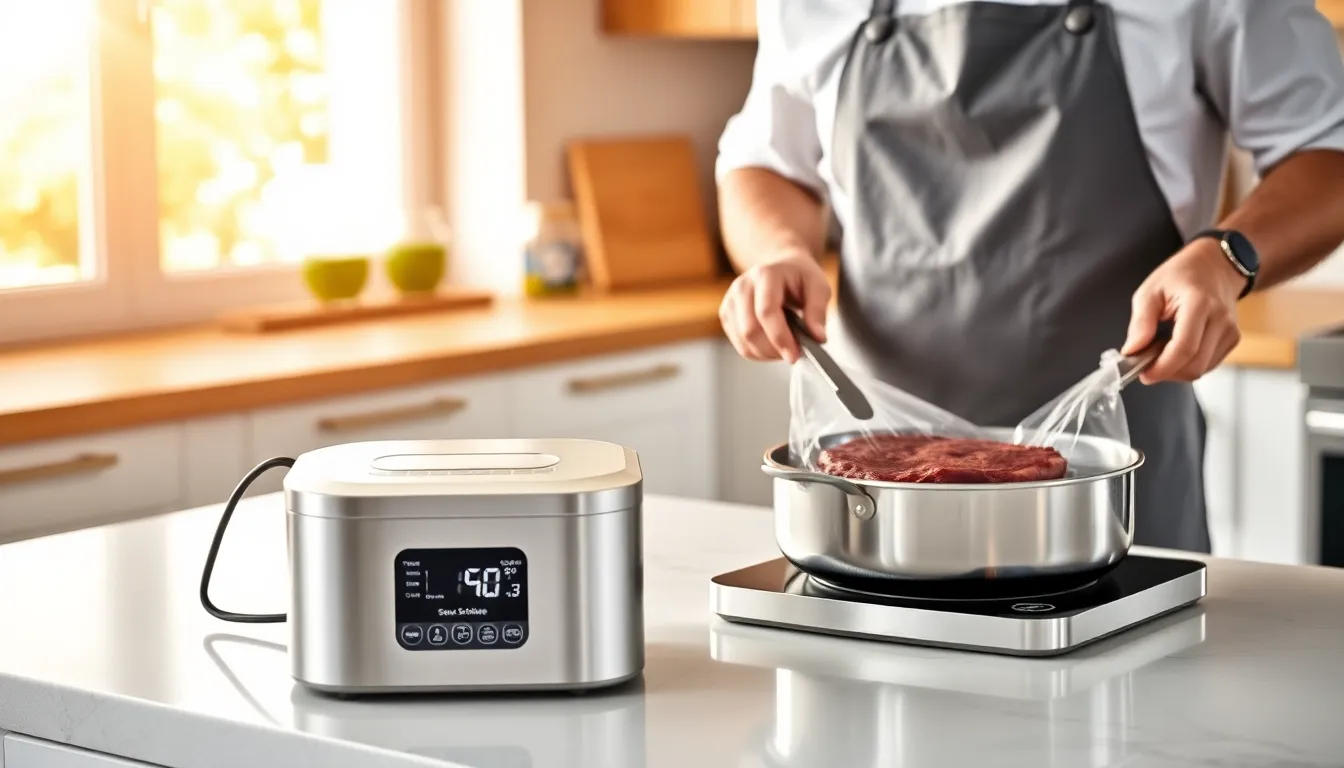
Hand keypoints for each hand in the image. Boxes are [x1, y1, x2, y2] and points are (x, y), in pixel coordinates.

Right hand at [719, 252, 830, 362]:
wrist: (782, 269)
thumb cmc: (800, 278)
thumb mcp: (819, 287)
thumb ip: (818, 311)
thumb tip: (817, 337)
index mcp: (766, 274)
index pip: (766, 311)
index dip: (780, 337)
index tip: (794, 355)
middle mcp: (743, 285)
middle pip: (750, 330)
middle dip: (773, 350)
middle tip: (793, 353)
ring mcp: (731, 300)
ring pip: (743, 341)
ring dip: (766, 354)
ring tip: (784, 347)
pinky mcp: (726, 314)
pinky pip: (739, 345)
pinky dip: (758, 353)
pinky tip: (772, 346)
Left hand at [1122, 239, 1246, 383]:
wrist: (1216, 265)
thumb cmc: (1182, 274)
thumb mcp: (1150, 291)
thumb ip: (1141, 323)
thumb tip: (1132, 351)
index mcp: (1199, 304)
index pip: (1184, 348)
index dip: (1162, 368)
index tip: (1144, 374)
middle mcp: (1220, 319)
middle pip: (1194, 364)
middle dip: (1167, 372)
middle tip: (1147, 362)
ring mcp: (1230, 331)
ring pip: (1202, 369)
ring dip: (1177, 369)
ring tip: (1162, 351)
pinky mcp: (1233, 339)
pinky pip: (1208, 364)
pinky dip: (1189, 364)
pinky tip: (1177, 350)